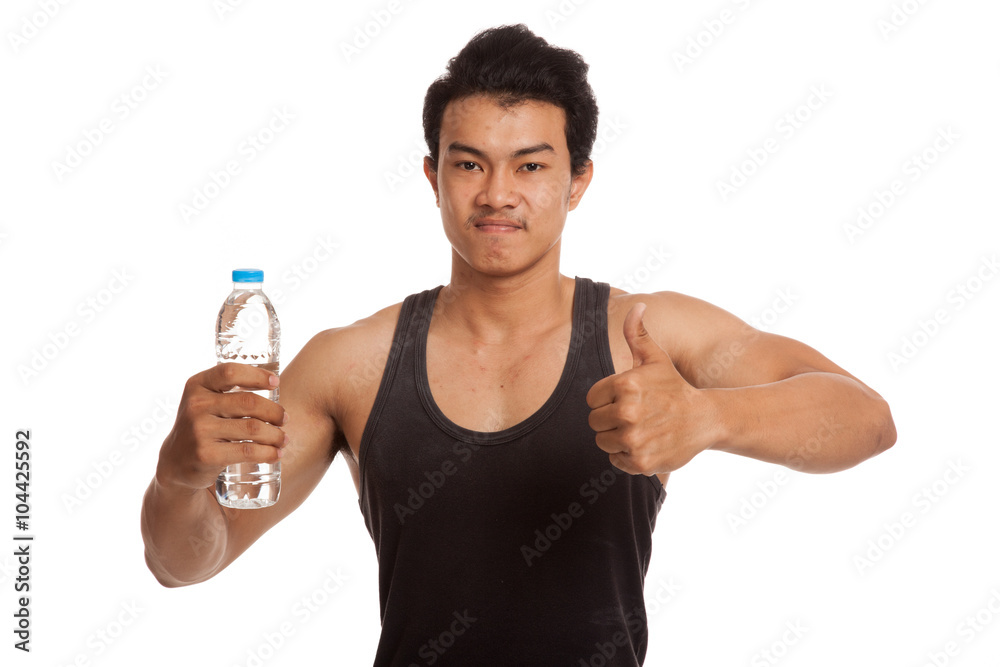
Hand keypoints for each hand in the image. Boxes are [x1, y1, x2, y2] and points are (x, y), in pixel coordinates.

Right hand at [155, 363, 287, 494]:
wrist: (175, 463)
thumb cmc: (202, 426)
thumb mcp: (205, 401)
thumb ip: (228, 389)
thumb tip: (273, 382)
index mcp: (197, 385)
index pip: (230, 372)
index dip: (257, 375)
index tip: (276, 383)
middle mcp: (196, 405)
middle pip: (249, 402)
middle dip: (274, 411)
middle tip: (284, 419)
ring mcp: (199, 430)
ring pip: (253, 428)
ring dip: (276, 435)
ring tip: (283, 439)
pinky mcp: (206, 455)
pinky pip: (247, 451)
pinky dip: (268, 453)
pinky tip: (275, 454)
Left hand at [586, 303, 717, 474]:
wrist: (705, 419)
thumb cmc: (674, 388)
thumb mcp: (656, 359)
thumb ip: (637, 334)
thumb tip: (636, 306)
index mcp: (625, 384)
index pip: (591, 399)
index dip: (606, 400)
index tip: (627, 399)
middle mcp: (626, 412)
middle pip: (594, 422)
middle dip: (610, 420)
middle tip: (634, 416)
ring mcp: (633, 438)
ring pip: (602, 442)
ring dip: (617, 438)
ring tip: (640, 429)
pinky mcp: (640, 461)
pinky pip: (615, 460)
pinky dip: (626, 456)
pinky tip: (646, 444)